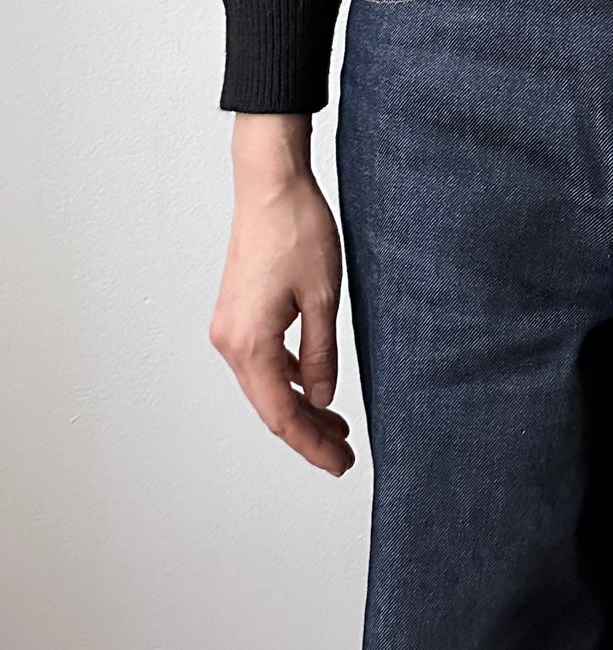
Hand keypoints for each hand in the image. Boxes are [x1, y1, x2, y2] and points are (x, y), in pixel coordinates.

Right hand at [209, 114, 354, 476]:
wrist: (270, 186)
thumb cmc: (297, 231)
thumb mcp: (324, 298)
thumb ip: (322, 354)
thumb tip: (322, 397)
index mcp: (249, 343)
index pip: (282, 413)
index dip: (311, 444)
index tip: (341, 463)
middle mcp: (230, 341)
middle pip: (270, 405)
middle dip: (307, 433)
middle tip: (344, 454)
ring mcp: (230, 327)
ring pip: (265, 384)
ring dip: (299, 407)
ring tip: (337, 426)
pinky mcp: (238, 313)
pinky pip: (262, 361)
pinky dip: (289, 379)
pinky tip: (314, 386)